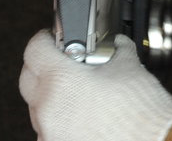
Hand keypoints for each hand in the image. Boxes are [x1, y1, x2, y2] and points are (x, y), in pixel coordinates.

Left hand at [19, 31, 171, 140]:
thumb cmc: (142, 112)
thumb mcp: (129, 65)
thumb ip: (115, 48)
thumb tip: (116, 44)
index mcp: (61, 80)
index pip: (35, 50)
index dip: (44, 40)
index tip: (50, 40)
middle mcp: (49, 109)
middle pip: (29, 79)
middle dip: (43, 68)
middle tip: (62, 63)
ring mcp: (50, 133)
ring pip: (38, 108)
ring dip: (51, 97)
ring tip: (77, 93)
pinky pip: (48, 130)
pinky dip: (59, 121)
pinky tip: (79, 116)